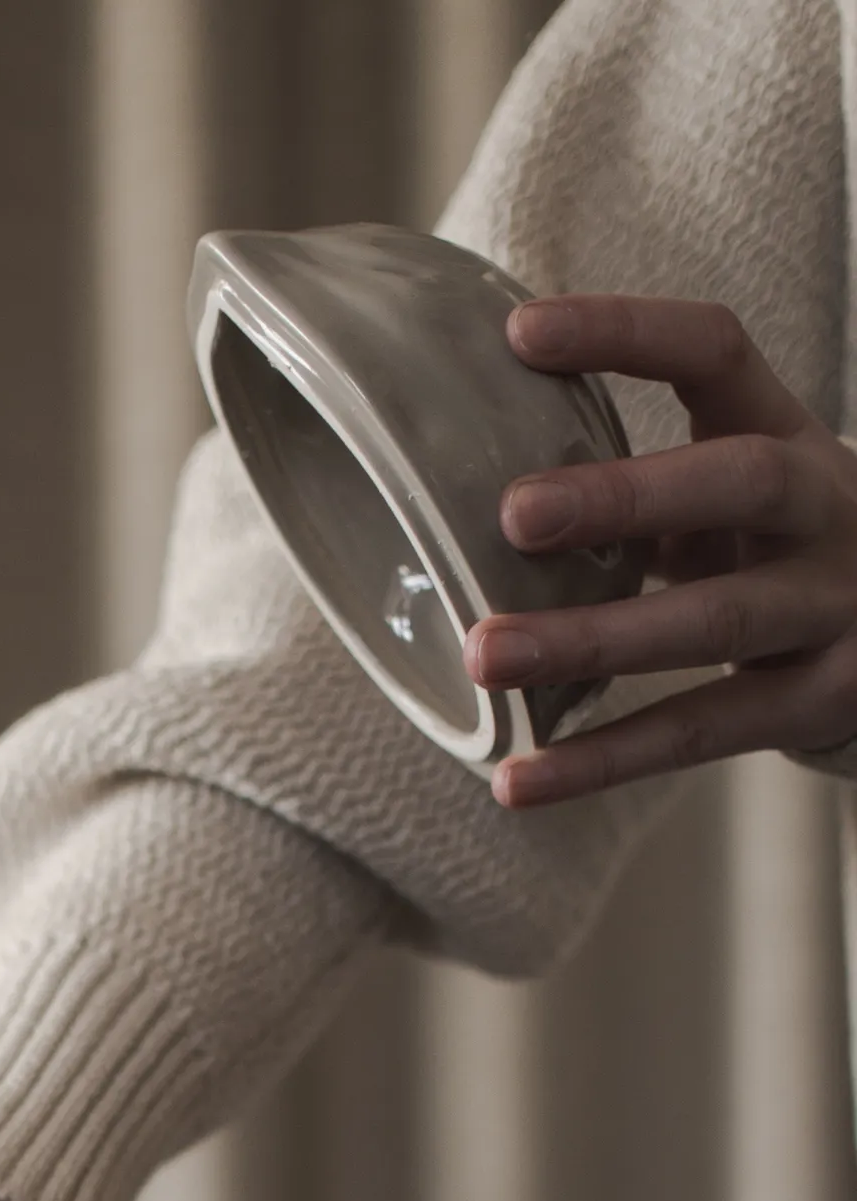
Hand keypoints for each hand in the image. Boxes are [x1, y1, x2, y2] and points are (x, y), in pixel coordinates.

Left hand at [464, 294, 856, 806]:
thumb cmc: (780, 562)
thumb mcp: (734, 504)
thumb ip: (643, 492)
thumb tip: (467, 492)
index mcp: (790, 435)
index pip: (717, 353)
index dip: (627, 333)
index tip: (521, 335)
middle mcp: (828, 509)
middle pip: (740, 481)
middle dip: (626, 495)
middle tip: (513, 516)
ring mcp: (835, 608)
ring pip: (714, 621)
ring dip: (592, 640)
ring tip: (486, 655)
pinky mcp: (820, 703)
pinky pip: (699, 732)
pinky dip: (602, 762)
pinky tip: (516, 781)